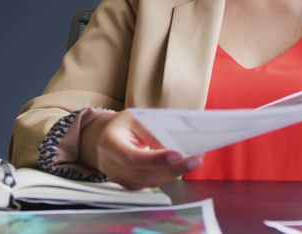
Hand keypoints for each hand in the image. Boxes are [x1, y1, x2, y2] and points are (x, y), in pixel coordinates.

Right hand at [88, 111, 202, 189]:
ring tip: (194, 162)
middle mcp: (111, 164)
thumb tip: (171, 145)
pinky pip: (151, 183)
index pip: (132, 157)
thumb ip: (150, 131)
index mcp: (109, 143)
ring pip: (150, 181)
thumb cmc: (122, 125)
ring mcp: (119, 177)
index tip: (177, 155)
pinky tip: (182, 167)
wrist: (107, 136)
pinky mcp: (129, 184)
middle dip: (172, 168)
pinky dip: (169, 176)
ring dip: (174, 173)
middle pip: (144, 172)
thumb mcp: (134, 118)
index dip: (155, 159)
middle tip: (194, 160)